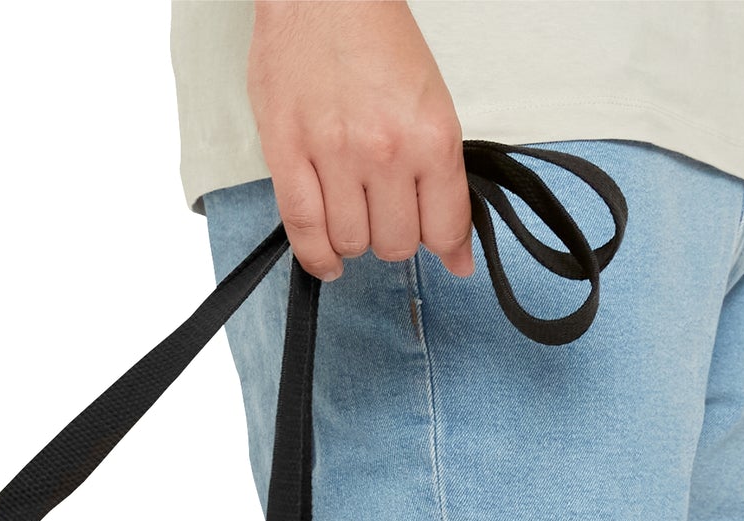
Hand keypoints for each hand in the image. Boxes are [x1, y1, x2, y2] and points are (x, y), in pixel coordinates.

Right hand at [246, 0, 472, 282]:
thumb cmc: (374, 39)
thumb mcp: (431, 102)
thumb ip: (443, 178)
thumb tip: (456, 252)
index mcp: (431, 135)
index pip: (445, 226)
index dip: (446, 247)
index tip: (444, 251)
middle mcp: (386, 151)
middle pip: (397, 243)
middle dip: (395, 237)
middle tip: (388, 214)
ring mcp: (334, 156)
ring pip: (352, 243)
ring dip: (355, 240)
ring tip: (354, 215)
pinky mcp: (288, 157)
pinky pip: (304, 232)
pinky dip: (318, 257)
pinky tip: (328, 259)